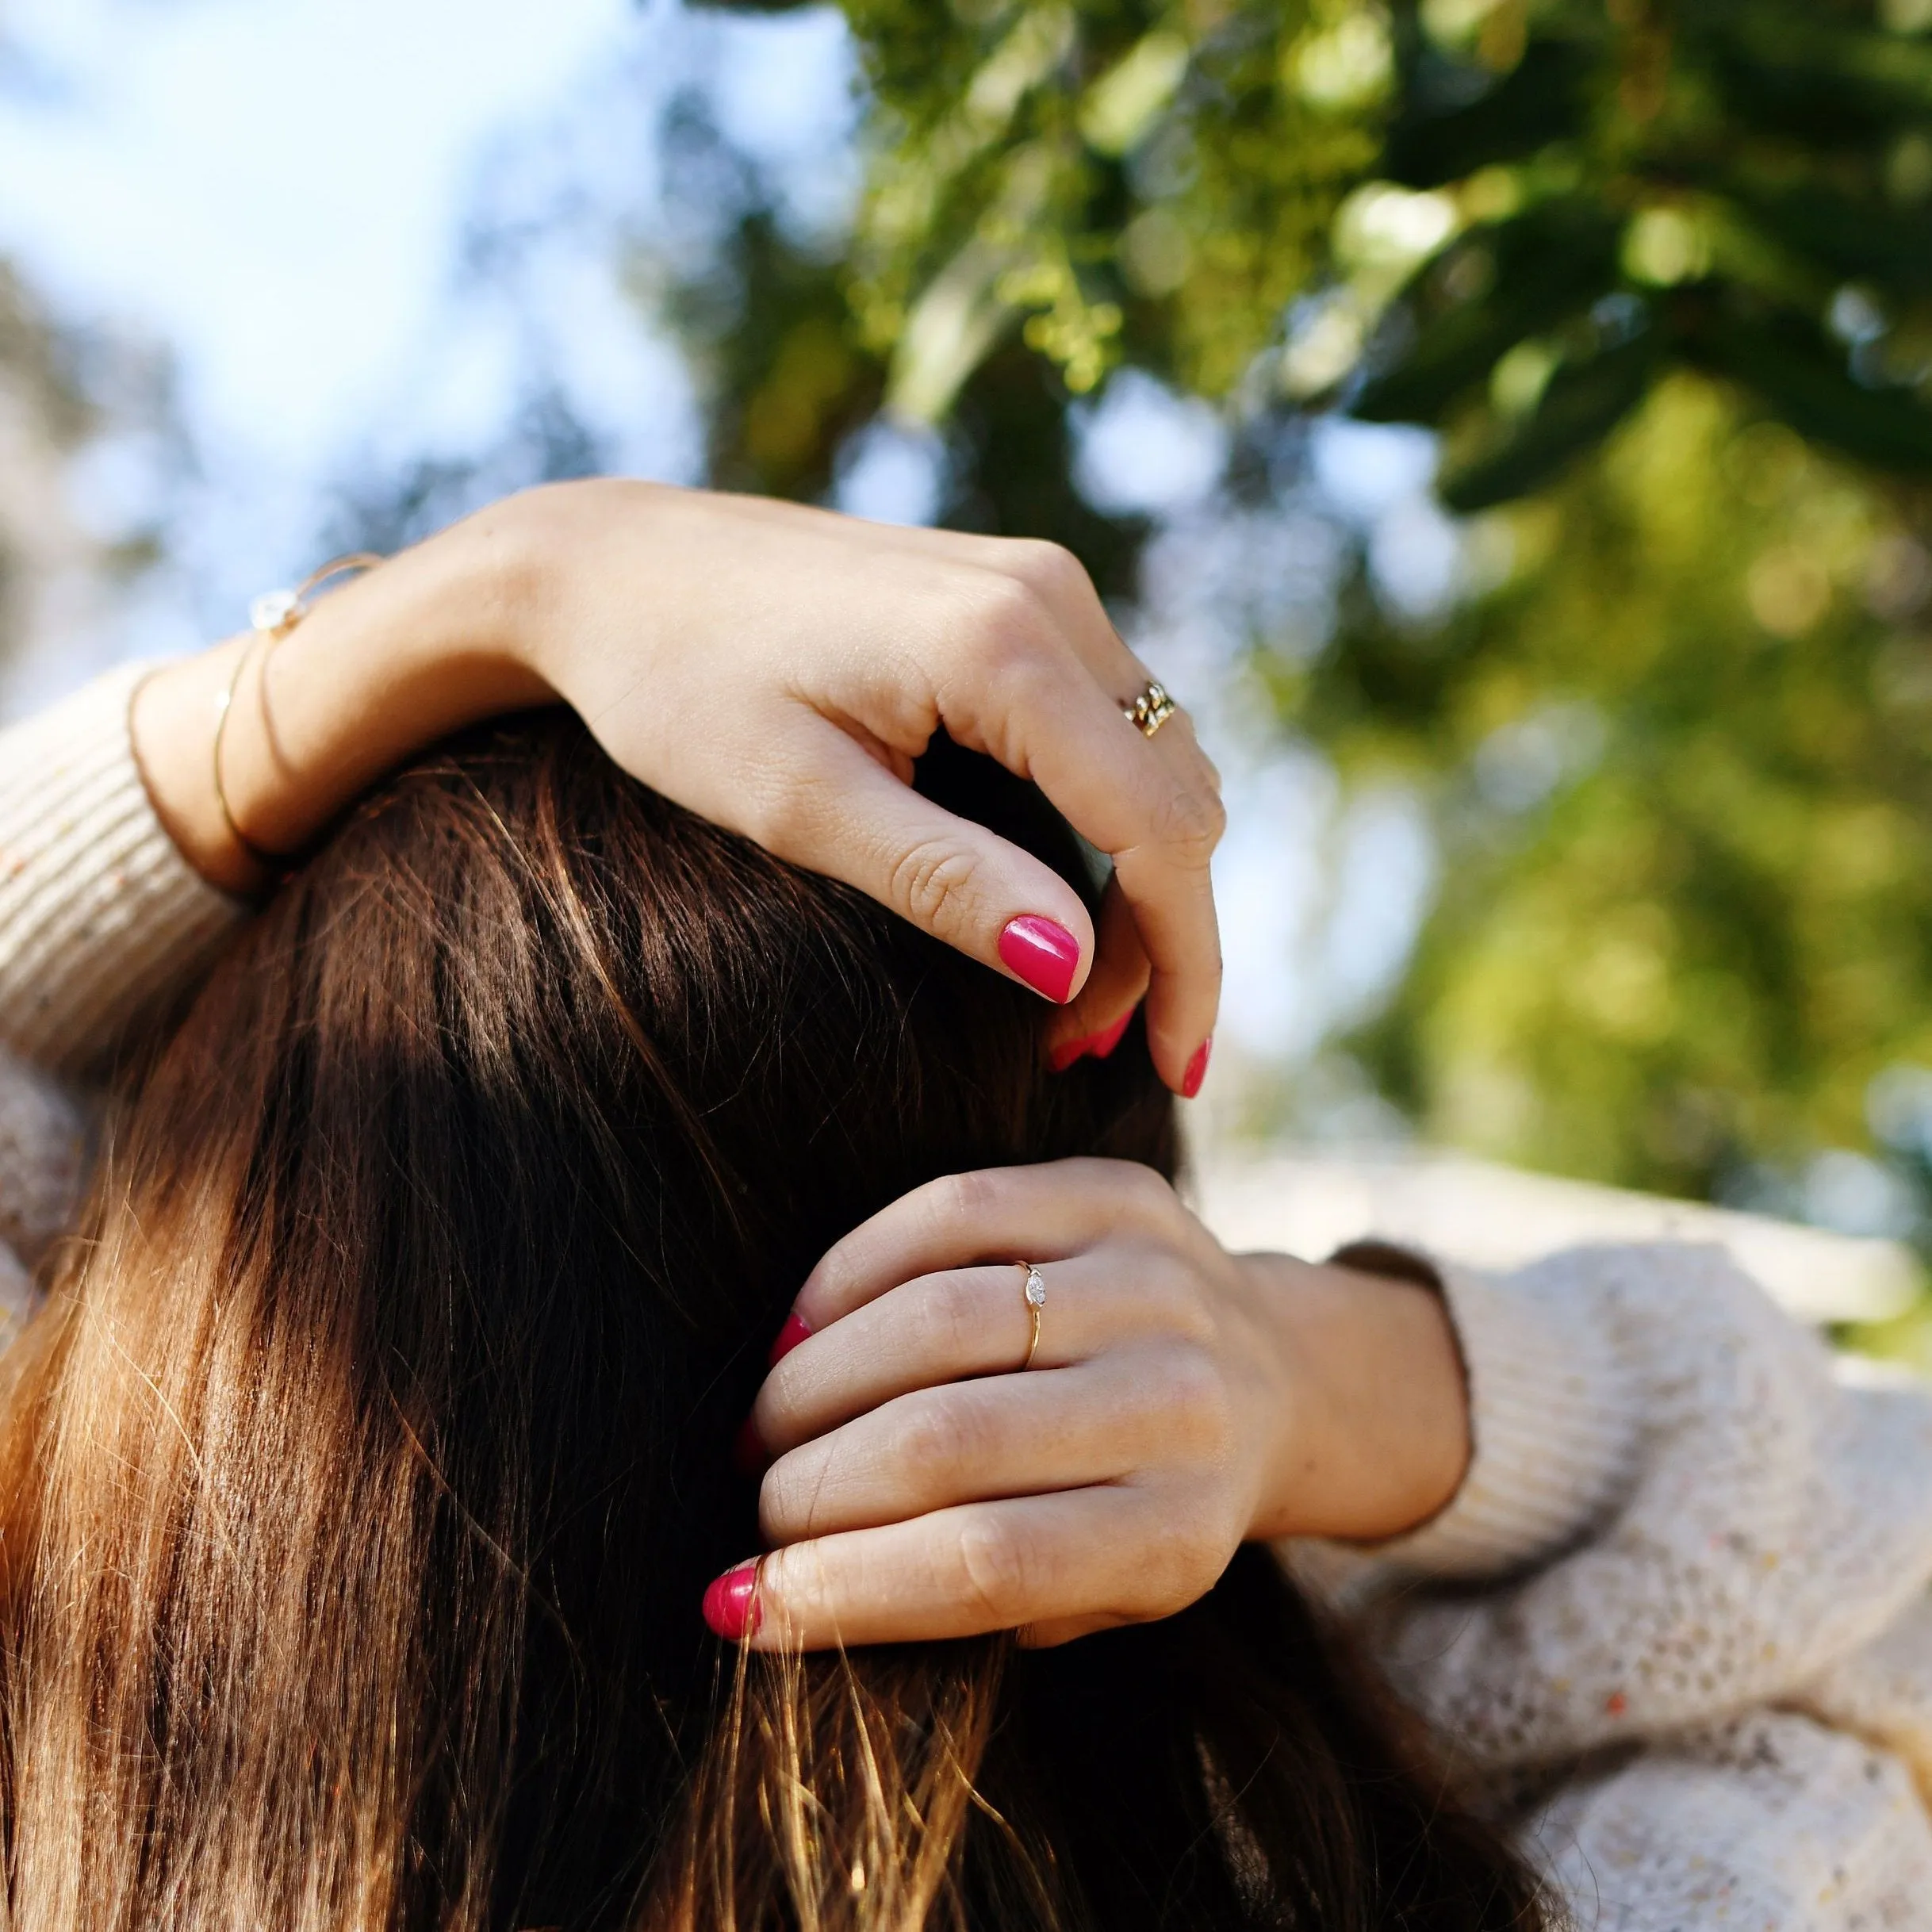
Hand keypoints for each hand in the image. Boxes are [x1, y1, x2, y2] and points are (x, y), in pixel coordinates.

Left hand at [130, 482, 1223, 1088]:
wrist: (609, 568)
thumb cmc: (679, 687)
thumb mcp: (800, 806)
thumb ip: (945, 882)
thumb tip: (1075, 969)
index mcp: (1003, 646)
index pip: (1158, 828)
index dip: (1183, 963)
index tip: (1173, 1071)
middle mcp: (1050, 595)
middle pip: (1179, 797)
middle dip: (1163, 936)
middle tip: (1090, 1048)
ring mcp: (1041, 583)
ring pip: (1159, 760)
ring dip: (1141, 884)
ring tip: (1073, 998)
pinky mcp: (1016, 594)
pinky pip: (1112, 723)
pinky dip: (1109, 820)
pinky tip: (1056, 898)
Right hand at [708, 1160, 1470, 1649]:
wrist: (1282, 1380)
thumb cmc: (1157, 1506)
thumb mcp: (1104, 1596)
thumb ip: (968, 1606)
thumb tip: (765, 1599)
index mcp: (1174, 1530)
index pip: (983, 1564)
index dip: (840, 1586)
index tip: (741, 1601)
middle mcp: (1174, 1402)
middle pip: (944, 1441)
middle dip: (810, 1482)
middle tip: (757, 1501)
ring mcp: (1150, 1283)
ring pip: (932, 1320)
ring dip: (813, 1380)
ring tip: (770, 1422)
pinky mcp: (1119, 1194)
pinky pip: (950, 1211)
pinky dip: (851, 1271)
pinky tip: (805, 1326)